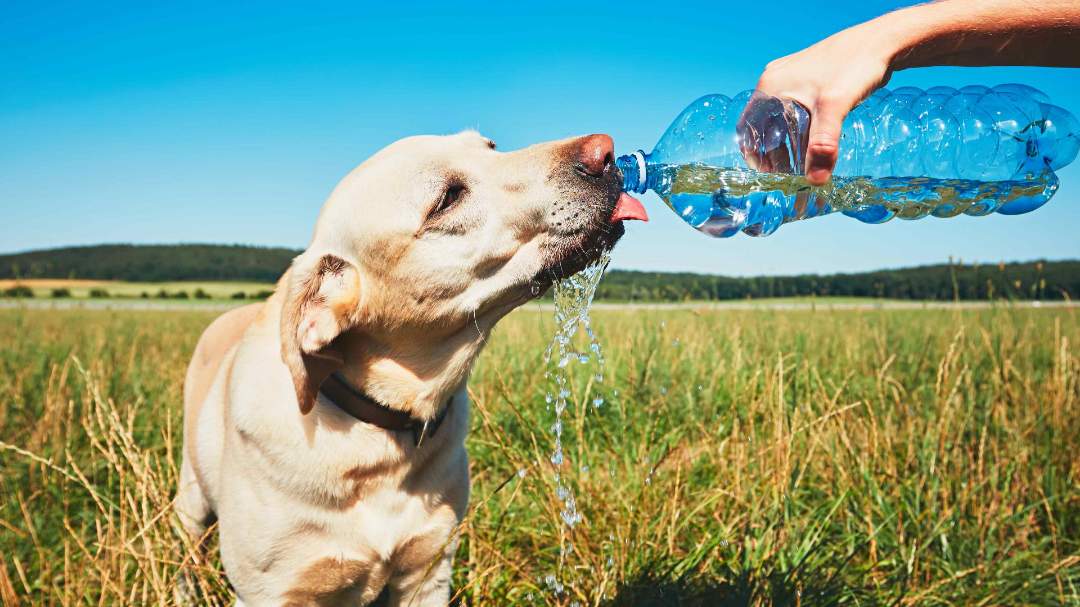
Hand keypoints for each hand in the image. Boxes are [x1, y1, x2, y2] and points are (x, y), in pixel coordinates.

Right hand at [753, 22, 895, 184]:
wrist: (881, 41)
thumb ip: (823, 145)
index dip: (754, 155)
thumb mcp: (835, 108)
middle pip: (763, 125)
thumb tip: (815, 182)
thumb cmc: (854, 66)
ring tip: (802, 162)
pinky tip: (815, 140)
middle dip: (773, 152)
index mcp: (770, 86)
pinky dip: (799, 129)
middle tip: (788, 173)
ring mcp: (791, 78)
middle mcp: (775, 80)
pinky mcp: (807, 78)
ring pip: (779, 118)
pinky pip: (794, 109)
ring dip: (787, 141)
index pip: (748, 128)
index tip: (770, 175)